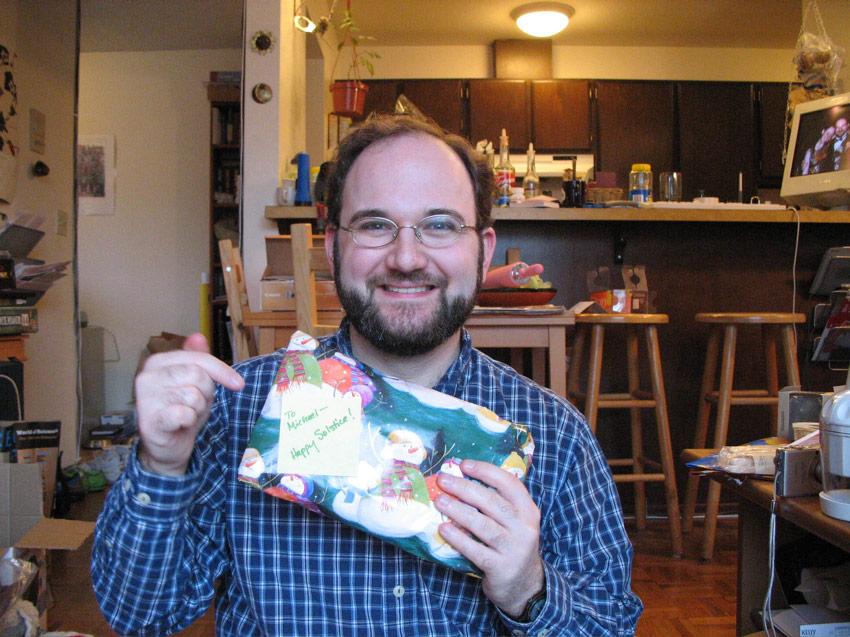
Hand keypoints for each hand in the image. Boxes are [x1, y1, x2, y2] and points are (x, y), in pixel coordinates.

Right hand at [135, 333, 244, 475]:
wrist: (167, 445)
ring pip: (193, 395)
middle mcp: (146, 377)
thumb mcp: (195, 382)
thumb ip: (197, 359)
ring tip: (187, 414)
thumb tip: (198, 336)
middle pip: (197, 375)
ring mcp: (145, 399)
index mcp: (157, 362)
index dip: (222, 371)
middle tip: (196, 404)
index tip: (238, 384)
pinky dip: (190, 420)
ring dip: (198, 408)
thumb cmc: (181, 409)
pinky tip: (181, 424)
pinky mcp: (149, 421)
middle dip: (206, 392)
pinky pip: (184, 413)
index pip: (198, 358)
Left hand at [434, 459, 544, 616]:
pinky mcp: (501, 568)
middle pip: (493, 502)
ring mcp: (514, 549)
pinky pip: (476, 550)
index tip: (464, 464)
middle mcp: (525, 528)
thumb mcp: (514, 522)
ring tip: (439, 501)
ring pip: (483, 525)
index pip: (509, 484)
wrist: (524, 585)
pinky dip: (459, 539)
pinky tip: (444, 529)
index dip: (486, 471)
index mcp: (528, 510)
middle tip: (443, 480)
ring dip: (459, 510)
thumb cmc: (511, 545)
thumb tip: (462, 478)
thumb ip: (497, 503)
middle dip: (465, 488)